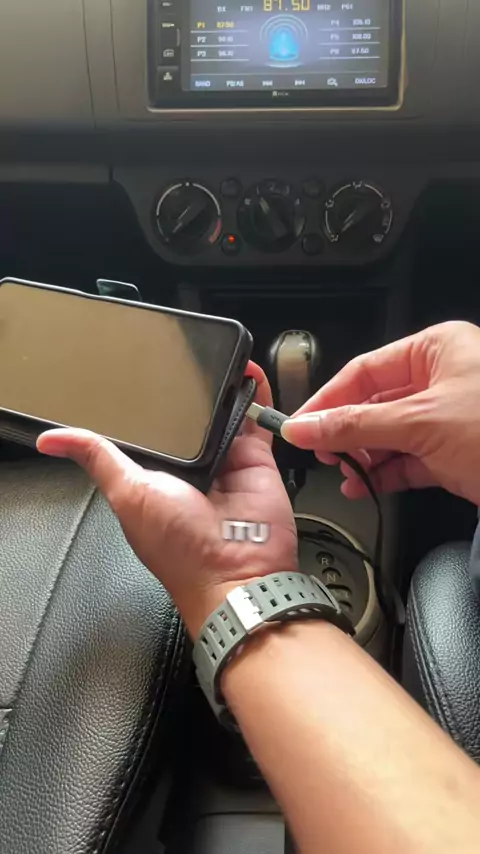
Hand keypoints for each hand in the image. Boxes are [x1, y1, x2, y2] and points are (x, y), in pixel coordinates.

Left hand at [37, 363, 296, 636]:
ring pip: (223, 413)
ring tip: (215, 359)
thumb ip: (98, 458)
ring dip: (222, 389)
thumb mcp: (126, 493)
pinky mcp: (256, 459)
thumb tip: (52, 440)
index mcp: (155, 477)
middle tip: (181, 363)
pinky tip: (247, 372)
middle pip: (188, 419)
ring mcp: (225, 462)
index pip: (147, 430)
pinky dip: (255, 395)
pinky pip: (256, 420)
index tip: (137, 375)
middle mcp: (191, 469)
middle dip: (187, 393)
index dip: (144, 404)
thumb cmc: (180, 547)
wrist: (237, 571)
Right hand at [281, 321, 479, 505]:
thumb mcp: (419, 422)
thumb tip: (307, 426)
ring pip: (392, 433)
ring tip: (344, 473)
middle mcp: (442, 378)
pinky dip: (388, 472)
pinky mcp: (459, 451)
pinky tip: (369, 484)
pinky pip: (412, 458)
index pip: (364, 370)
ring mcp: (452, 416)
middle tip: (318, 452)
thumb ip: (355, 425)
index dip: (327, 399)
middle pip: (376, 403)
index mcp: (435, 350)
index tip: (300, 424)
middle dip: (345, 432)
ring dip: (365, 456)